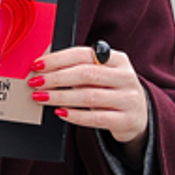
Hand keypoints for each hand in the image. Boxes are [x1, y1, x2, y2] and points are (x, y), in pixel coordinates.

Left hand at [27, 45, 149, 150]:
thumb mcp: (102, 74)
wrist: (139, 116)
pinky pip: (96, 118)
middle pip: (85, 74)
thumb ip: (80, 68)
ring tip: (41, 97)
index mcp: (118, 59)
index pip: (83, 54)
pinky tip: (60, 113)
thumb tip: (44, 69)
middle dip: (56, 78)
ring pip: (89, 97)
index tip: (37, 65)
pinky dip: (75, 115)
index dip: (57, 59)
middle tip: (36, 82)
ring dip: (60, 97)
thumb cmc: (111, 90)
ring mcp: (129, 99)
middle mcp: (126, 77)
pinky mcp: (127, 120)